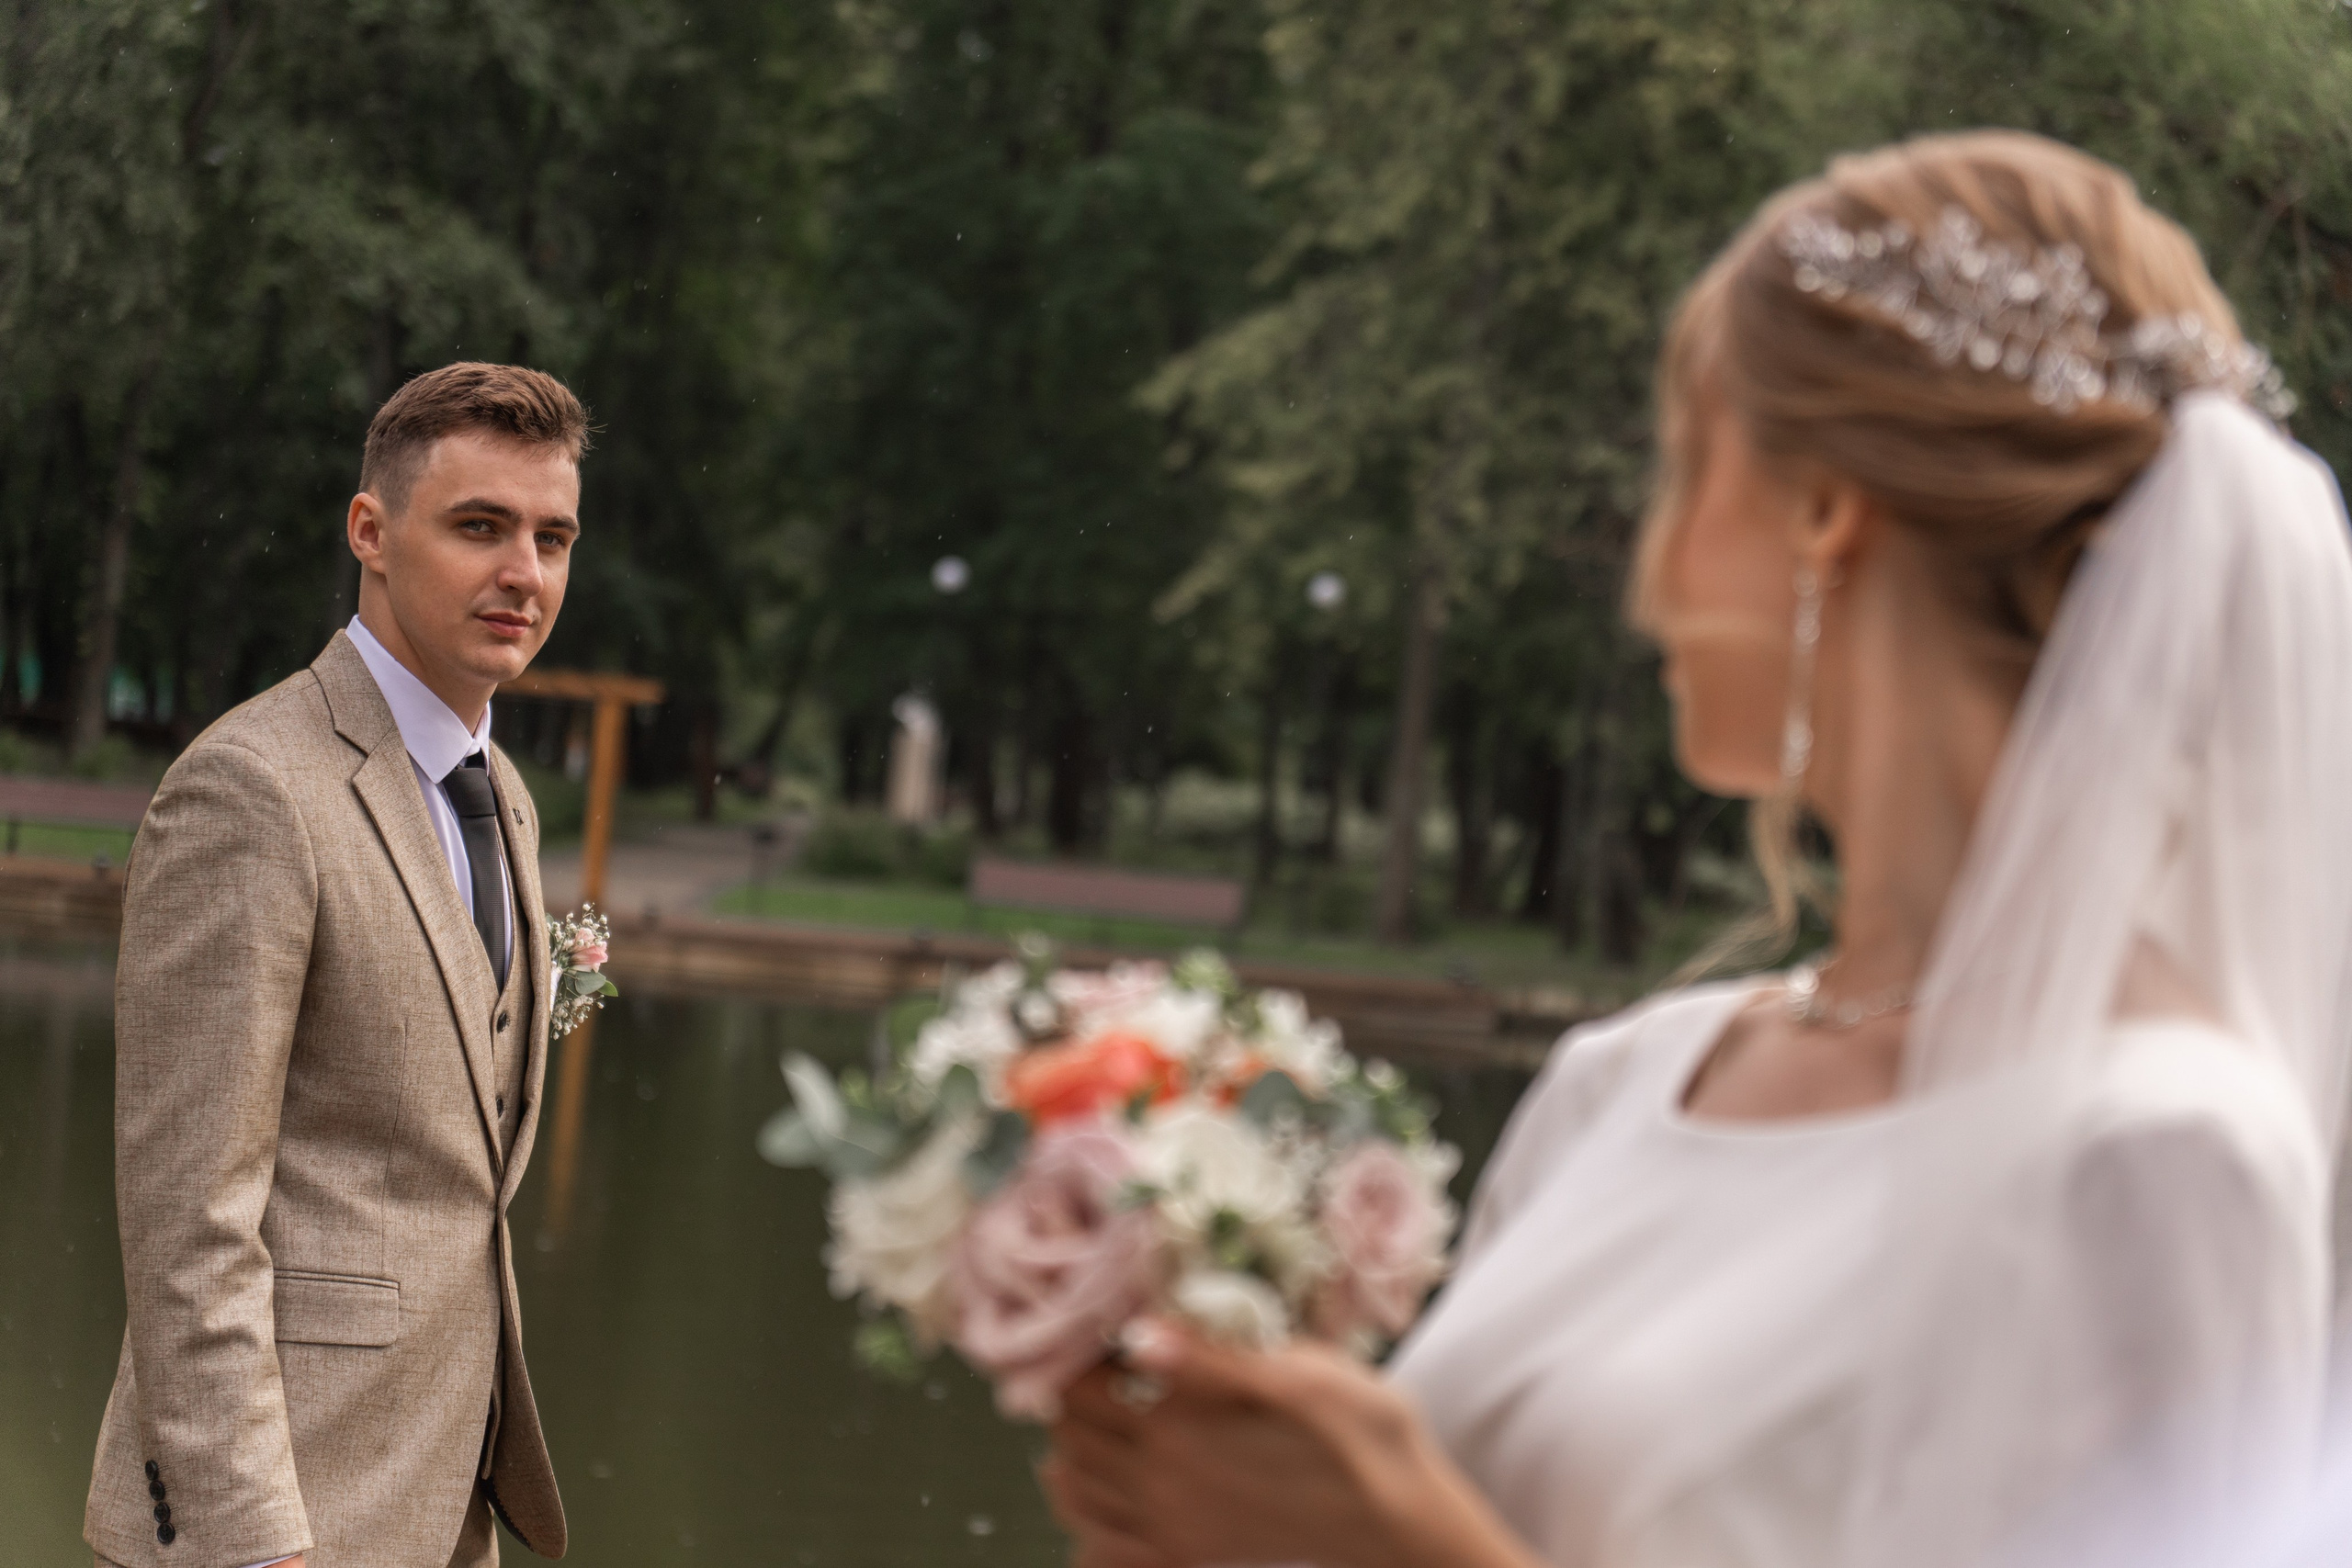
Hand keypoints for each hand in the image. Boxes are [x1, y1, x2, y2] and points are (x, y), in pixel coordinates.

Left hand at [1044, 1321, 1539, 1567]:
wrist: (1401, 1524)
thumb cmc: (1364, 1436)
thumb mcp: (1302, 1374)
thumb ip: (1212, 1357)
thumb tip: (1139, 1333)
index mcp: (1180, 1429)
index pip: (1080, 1385)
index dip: (1082, 1349)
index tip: (1101, 1323)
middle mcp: (1160, 1485)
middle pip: (1067, 1434)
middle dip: (1072, 1392)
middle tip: (1103, 1360)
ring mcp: (1170, 1527)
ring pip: (1073, 1487)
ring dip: (1074, 1445)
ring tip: (1107, 1410)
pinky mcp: (1186, 1555)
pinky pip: (1100, 1538)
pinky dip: (1086, 1504)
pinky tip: (1114, 1473)